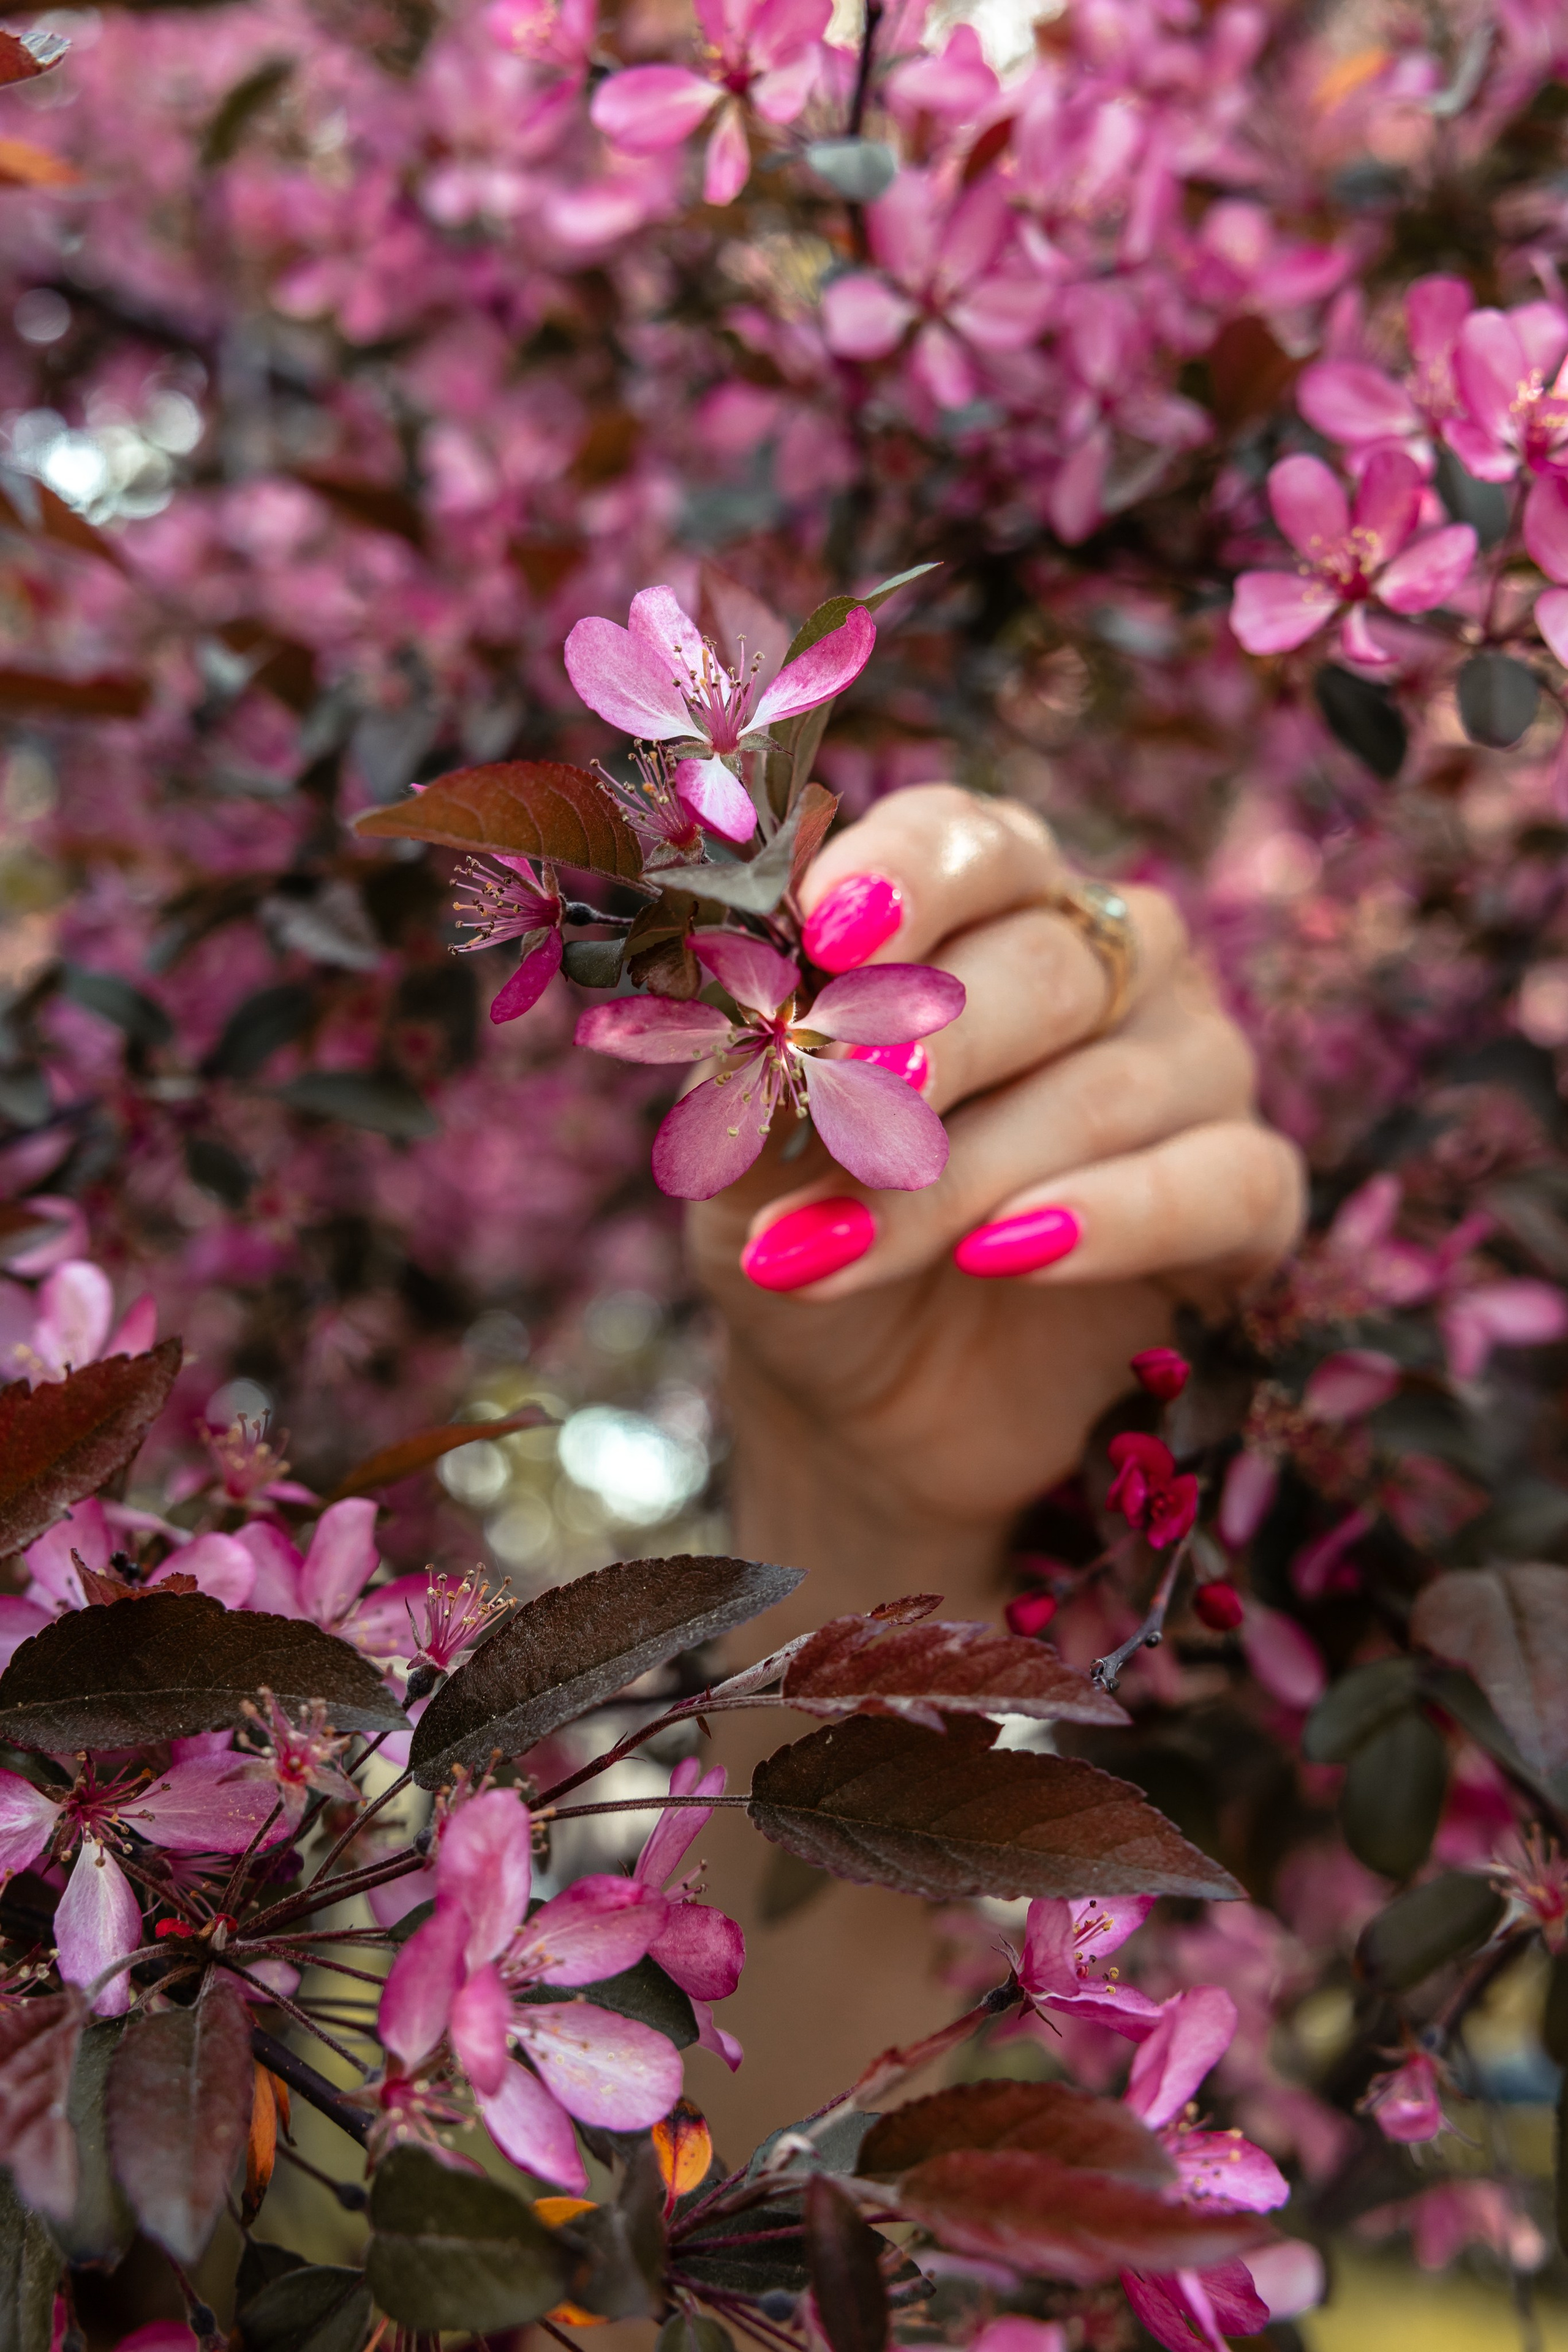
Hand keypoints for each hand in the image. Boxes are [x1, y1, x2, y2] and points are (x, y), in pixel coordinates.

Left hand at [688, 785, 1305, 1595]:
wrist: (859, 1384)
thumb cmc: (808, 1216)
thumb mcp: (745, 1140)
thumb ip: (757, 1056)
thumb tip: (763, 986)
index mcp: (984, 899)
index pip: (966, 843)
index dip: (904, 879)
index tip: (827, 933)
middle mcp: (1109, 957)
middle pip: (1050, 964)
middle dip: (934, 1046)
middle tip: (844, 1113)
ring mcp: (1195, 1065)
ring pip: (1116, 1086)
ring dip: (967, 1177)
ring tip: (846, 1249)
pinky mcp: (1249, 1193)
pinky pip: (1224, 1180)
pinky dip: (1117, 1219)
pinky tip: (1010, 1257)